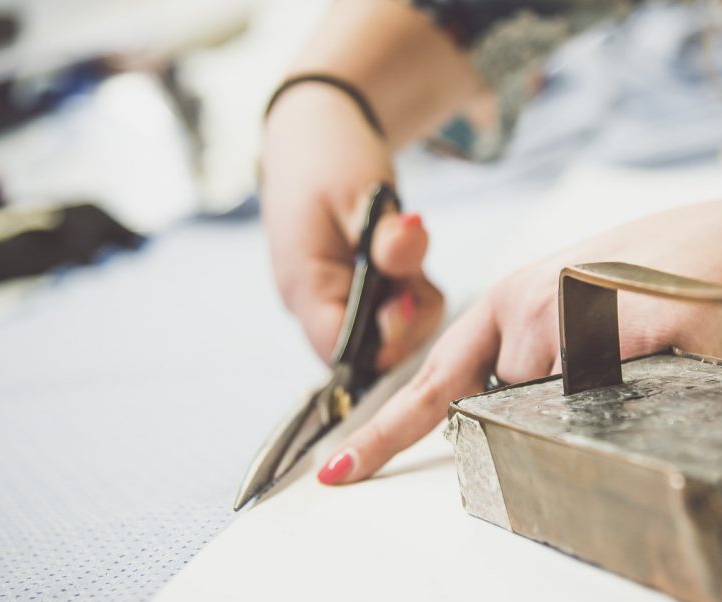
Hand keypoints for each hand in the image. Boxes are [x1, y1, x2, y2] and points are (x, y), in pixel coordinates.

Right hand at [261, 85, 442, 369]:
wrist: (315, 128)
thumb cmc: (326, 155)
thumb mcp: (362, 191)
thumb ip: (389, 236)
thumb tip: (413, 253)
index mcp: (305, 287)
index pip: (342, 351)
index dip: (383, 342)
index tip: (407, 298)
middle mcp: (317, 304)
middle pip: (372, 352)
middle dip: (408, 320)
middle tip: (413, 272)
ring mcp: (337, 300)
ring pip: (391, 336)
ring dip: (415, 302)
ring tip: (407, 250)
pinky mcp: (357, 292)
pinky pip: (394, 313)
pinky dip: (412, 291)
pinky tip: (406, 254)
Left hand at [315, 193, 721, 484]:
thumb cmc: (660, 275)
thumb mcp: (577, 302)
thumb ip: (533, 352)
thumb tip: (513, 404)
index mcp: (508, 299)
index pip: (434, 380)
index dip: (387, 432)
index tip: (342, 470)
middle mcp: (524, 306)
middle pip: (510, 406)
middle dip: (551, 402)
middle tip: (608, 355)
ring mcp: (567, 317)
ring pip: (558, 411)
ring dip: (600, 394)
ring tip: (641, 340)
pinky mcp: (616, 335)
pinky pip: (609, 401)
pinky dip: (635, 384)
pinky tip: (659, 343)